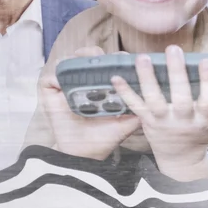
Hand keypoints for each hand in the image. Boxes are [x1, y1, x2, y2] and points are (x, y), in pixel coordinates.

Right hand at [28, 43, 142, 159]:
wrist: (85, 154)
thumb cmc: (103, 138)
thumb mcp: (126, 121)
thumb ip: (139, 108)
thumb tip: (159, 96)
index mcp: (98, 87)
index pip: (104, 64)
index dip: (113, 57)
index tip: (125, 56)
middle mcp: (80, 84)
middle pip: (85, 58)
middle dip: (94, 52)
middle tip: (104, 56)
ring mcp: (63, 87)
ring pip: (67, 62)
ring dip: (77, 58)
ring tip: (87, 61)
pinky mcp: (48, 92)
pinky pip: (50, 76)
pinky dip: (58, 74)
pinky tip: (68, 79)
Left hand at [116, 45, 207, 181]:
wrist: (179, 161)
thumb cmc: (201, 135)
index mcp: (202, 119)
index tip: (207, 61)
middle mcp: (182, 120)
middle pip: (180, 97)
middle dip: (177, 73)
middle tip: (173, 50)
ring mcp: (162, 121)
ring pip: (153, 100)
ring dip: (147, 78)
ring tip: (142, 58)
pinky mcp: (146, 123)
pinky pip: (134, 106)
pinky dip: (124, 92)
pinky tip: (116, 76)